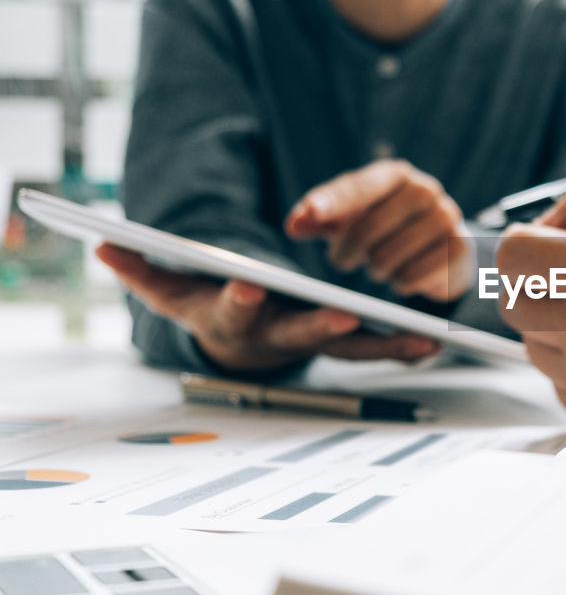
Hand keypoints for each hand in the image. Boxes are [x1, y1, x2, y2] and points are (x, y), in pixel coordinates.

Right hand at [98, 245, 439, 372]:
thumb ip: (141, 269)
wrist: (241, 346)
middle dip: (320, 323)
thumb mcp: (173, 291)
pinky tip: (434, 342)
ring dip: (383, 346)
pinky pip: (375, 350)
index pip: (234, 310)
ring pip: (348, 348)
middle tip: (346, 309)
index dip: (239, 298)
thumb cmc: (209, 307)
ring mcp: (314, 343)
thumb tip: (101, 244)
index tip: (246, 282)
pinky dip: (403, 349)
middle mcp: (278, 337)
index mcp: (237, 320)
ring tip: (420, 338)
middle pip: (299, 334)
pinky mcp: (342, 344)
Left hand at [285, 159, 473, 301]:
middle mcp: (425, 189)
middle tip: (342, 261)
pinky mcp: (458, 249)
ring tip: (378, 264)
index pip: (359, 188)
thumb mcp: (349, 215)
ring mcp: (446, 218)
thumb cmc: (386, 224)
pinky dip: (399, 283)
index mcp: (395, 174)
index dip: (332, 201)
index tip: (311, 212)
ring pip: (386, 258)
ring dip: (374, 270)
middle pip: (366, 230)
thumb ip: (318, 217)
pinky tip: (402, 274)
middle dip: (345, 253)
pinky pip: (411, 278)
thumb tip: (294, 224)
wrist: (442, 242)